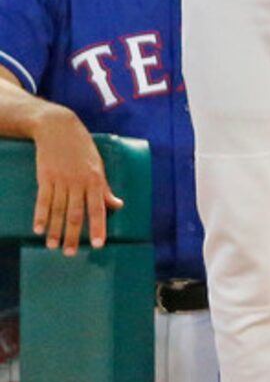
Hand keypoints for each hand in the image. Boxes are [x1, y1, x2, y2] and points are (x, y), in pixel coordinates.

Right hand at [33, 106, 122, 254]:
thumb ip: (105, 188)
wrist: (59, 128)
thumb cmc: (82, 147)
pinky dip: (40, 215)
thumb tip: (118, 205)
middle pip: (75, 213)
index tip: (98, 245)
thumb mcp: (98, 164)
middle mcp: (78, 181)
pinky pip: (42, 200)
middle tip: (70, 254)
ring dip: (55, 230)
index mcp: (95, 179)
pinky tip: (38, 230)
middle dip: (73, 235)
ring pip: (58, 210)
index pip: (98, 208)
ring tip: (53, 247)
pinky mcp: (45, 177)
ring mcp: (60, 179)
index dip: (98, 227)